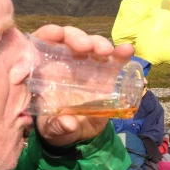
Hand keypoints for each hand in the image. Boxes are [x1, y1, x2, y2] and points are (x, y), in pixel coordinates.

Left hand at [32, 25, 133, 146]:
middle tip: (87, 47)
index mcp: (46, 71)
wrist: (77, 135)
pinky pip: (113, 59)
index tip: (58, 34)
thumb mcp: (52, 130)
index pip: (42, 44)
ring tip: (106, 52)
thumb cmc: (56, 128)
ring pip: (91, 44)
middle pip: (69, 39)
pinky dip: (120, 53)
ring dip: (99, 43)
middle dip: (78, 37)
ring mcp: (87, 66)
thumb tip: (68, 124)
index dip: (48, 34)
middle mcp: (65, 63)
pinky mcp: (105, 74)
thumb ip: (57, 127)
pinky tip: (127, 51)